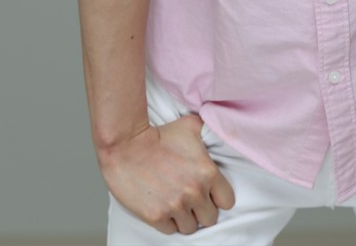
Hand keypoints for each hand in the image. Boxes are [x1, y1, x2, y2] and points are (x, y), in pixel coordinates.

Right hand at [98, 114, 235, 234]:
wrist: (128, 145)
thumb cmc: (159, 135)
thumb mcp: (190, 126)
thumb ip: (208, 131)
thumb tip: (217, 129)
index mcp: (207, 173)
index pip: (227, 201)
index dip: (219, 198)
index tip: (211, 193)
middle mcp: (194, 192)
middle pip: (210, 218)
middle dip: (202, 209)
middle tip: (192, 200)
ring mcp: (175, 206)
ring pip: (190, 227)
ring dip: (186, 218)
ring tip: (178, 205)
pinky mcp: (157, 216)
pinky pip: (171, 230)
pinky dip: (169, 222)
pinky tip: (165, 207)